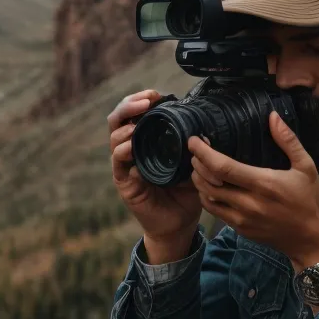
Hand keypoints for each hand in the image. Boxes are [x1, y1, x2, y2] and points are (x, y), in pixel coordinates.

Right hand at [109, 89, 202, 258]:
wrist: (179, 224)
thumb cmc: (185, 193)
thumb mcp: (194, 166)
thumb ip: (196, 149)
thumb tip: (204, 132)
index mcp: (147, 140)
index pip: (136, 113)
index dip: (141, 99)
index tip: (156, 94)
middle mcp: (132, 149)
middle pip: (118, 119)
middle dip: (129, 105)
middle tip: (145, 101)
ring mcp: (125, 164)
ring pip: (114, 137)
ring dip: (125, 126)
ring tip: (138, 122)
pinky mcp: (123, 181)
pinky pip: (118, 162)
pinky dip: (123, 152)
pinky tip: (132, 147)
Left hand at [189, 111, 318, 270]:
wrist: (310, 240)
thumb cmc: (309, 200)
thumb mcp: (306, 167)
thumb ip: (288, 141)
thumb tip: (272, 116)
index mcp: (263, 183)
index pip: (223, 168)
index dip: (203, 153)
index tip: (194, 141)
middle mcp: (247, 202)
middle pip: (208, 182)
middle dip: (197, 165)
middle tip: (195, 152)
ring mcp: (241, 218)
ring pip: (207, 198)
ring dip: (198, 182)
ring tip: (199, 168)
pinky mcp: (239, 229)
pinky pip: (215, 211)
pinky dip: (207, 197)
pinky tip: (211, 187)